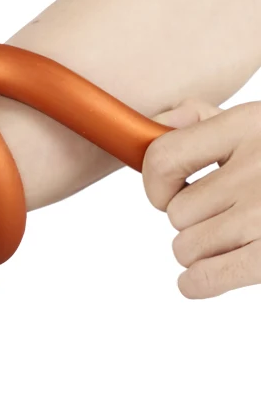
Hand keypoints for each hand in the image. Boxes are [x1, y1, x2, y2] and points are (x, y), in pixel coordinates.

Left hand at [144, 99, 260, 297]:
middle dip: (193, 220)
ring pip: (186, 246)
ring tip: (235, 239)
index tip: (167, 192)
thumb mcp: (259, 123)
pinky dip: (198, 282)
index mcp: (249, 125)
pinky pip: (205, 277)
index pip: (162, 158)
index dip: (155, 183)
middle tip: (227, 216)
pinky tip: (202, 278)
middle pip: (176, 212)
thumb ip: (202, 119)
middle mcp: (259, 167)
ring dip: (200, 250)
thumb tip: (152, 126)